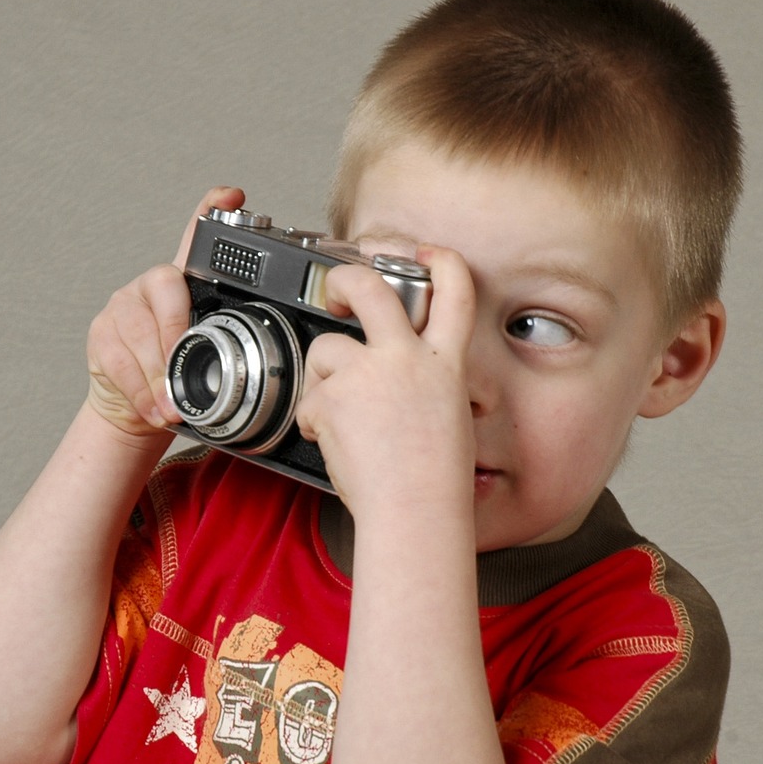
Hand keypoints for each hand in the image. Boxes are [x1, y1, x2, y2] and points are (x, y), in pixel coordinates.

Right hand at [86, 186, 244, 438]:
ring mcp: (123, 306)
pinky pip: (121, 359)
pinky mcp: (101, 332)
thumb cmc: (177, 377)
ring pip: (141, 331)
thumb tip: (265, 343)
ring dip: (158, 374)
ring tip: (170, 403)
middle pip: (166, 292)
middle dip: (177, 339)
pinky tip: (152, 407)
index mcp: (186, 284)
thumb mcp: (210, 356)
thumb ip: (230, 338)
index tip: (231, 195)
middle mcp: (153, 285)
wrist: (136, 410)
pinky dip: (140, 390)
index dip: (211, 209)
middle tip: (186, 372)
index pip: (197, 236)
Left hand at [296, 245, 476, 515]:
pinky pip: (308, 398)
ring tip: (340, 416)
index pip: (454, 289)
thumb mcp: (448, 417)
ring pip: (325, 350)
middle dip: (346, 276)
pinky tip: (334, 442)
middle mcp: (407, 358)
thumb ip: (425, 384)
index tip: (420, 252)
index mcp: (445, 363)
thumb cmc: (433, 481)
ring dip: (322, 377)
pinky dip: (313, 420)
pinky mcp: (333, 395)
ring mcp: (367, 373)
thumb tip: (403, 382)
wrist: (415, 511)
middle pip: (372, 287)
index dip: (437, 258)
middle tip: (335, 288)